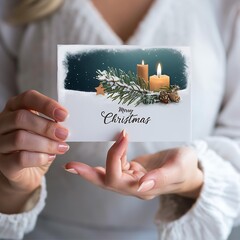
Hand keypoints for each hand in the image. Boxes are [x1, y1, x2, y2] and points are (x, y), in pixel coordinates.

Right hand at [0, 90, 68, 212]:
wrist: (25, 173)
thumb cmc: (36, 148)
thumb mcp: (44, 131)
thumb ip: (53, 124)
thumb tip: (65, 124)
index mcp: (15, 109)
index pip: (28, 98)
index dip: (46, 104)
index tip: (64, 115)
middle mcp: (3, 124)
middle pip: (21, 118)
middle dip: (47, 126)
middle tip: (64, 134)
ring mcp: (0, 143)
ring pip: (20, 138)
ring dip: (46, 143)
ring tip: (61, 148)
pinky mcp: (3, 163)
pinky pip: (20, 158)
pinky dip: (39, 158)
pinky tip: (49, 157)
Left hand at [65, 131, 202, 199]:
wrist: (190, 168)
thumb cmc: (187, 168)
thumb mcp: (178, 169)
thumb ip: (161, 177)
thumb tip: (141, 185)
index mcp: (143, 188)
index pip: (118, 178)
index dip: (115, 156)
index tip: (123, 134)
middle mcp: (134, 186)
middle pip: (106, 182)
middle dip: (87, 174)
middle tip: (70, 166)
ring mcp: (132, 179)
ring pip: (108, 175)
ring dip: (94, 166)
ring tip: (77, 162)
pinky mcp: (133, 171)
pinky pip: (116, 165)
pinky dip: (111, 155)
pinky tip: (111, 147)